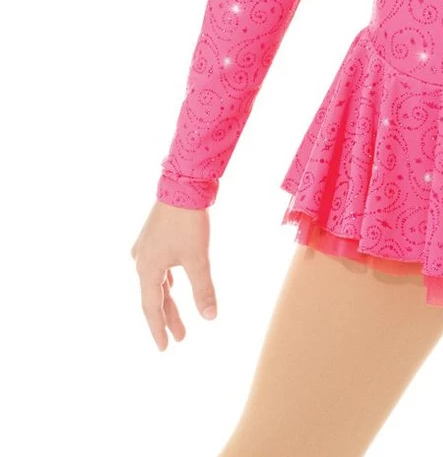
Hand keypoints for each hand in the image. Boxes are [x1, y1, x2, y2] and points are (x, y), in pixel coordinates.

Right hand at [131, 200, 217, 350]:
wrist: (182, 184)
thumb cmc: (188, 222)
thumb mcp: (198, 258)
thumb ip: (203, 289)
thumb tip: (210, 318)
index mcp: (147, 268)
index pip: (151, 308)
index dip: (159, 329)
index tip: (165, 348)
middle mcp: (141, 260)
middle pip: (154, 296)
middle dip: (167, 317)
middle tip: (180, 338)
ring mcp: (146, 247)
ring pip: (157, 282)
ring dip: (167, 299)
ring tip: (177, 318)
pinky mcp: (154, 236)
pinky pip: (159, 267)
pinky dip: (167, 281)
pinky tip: (172, 283)